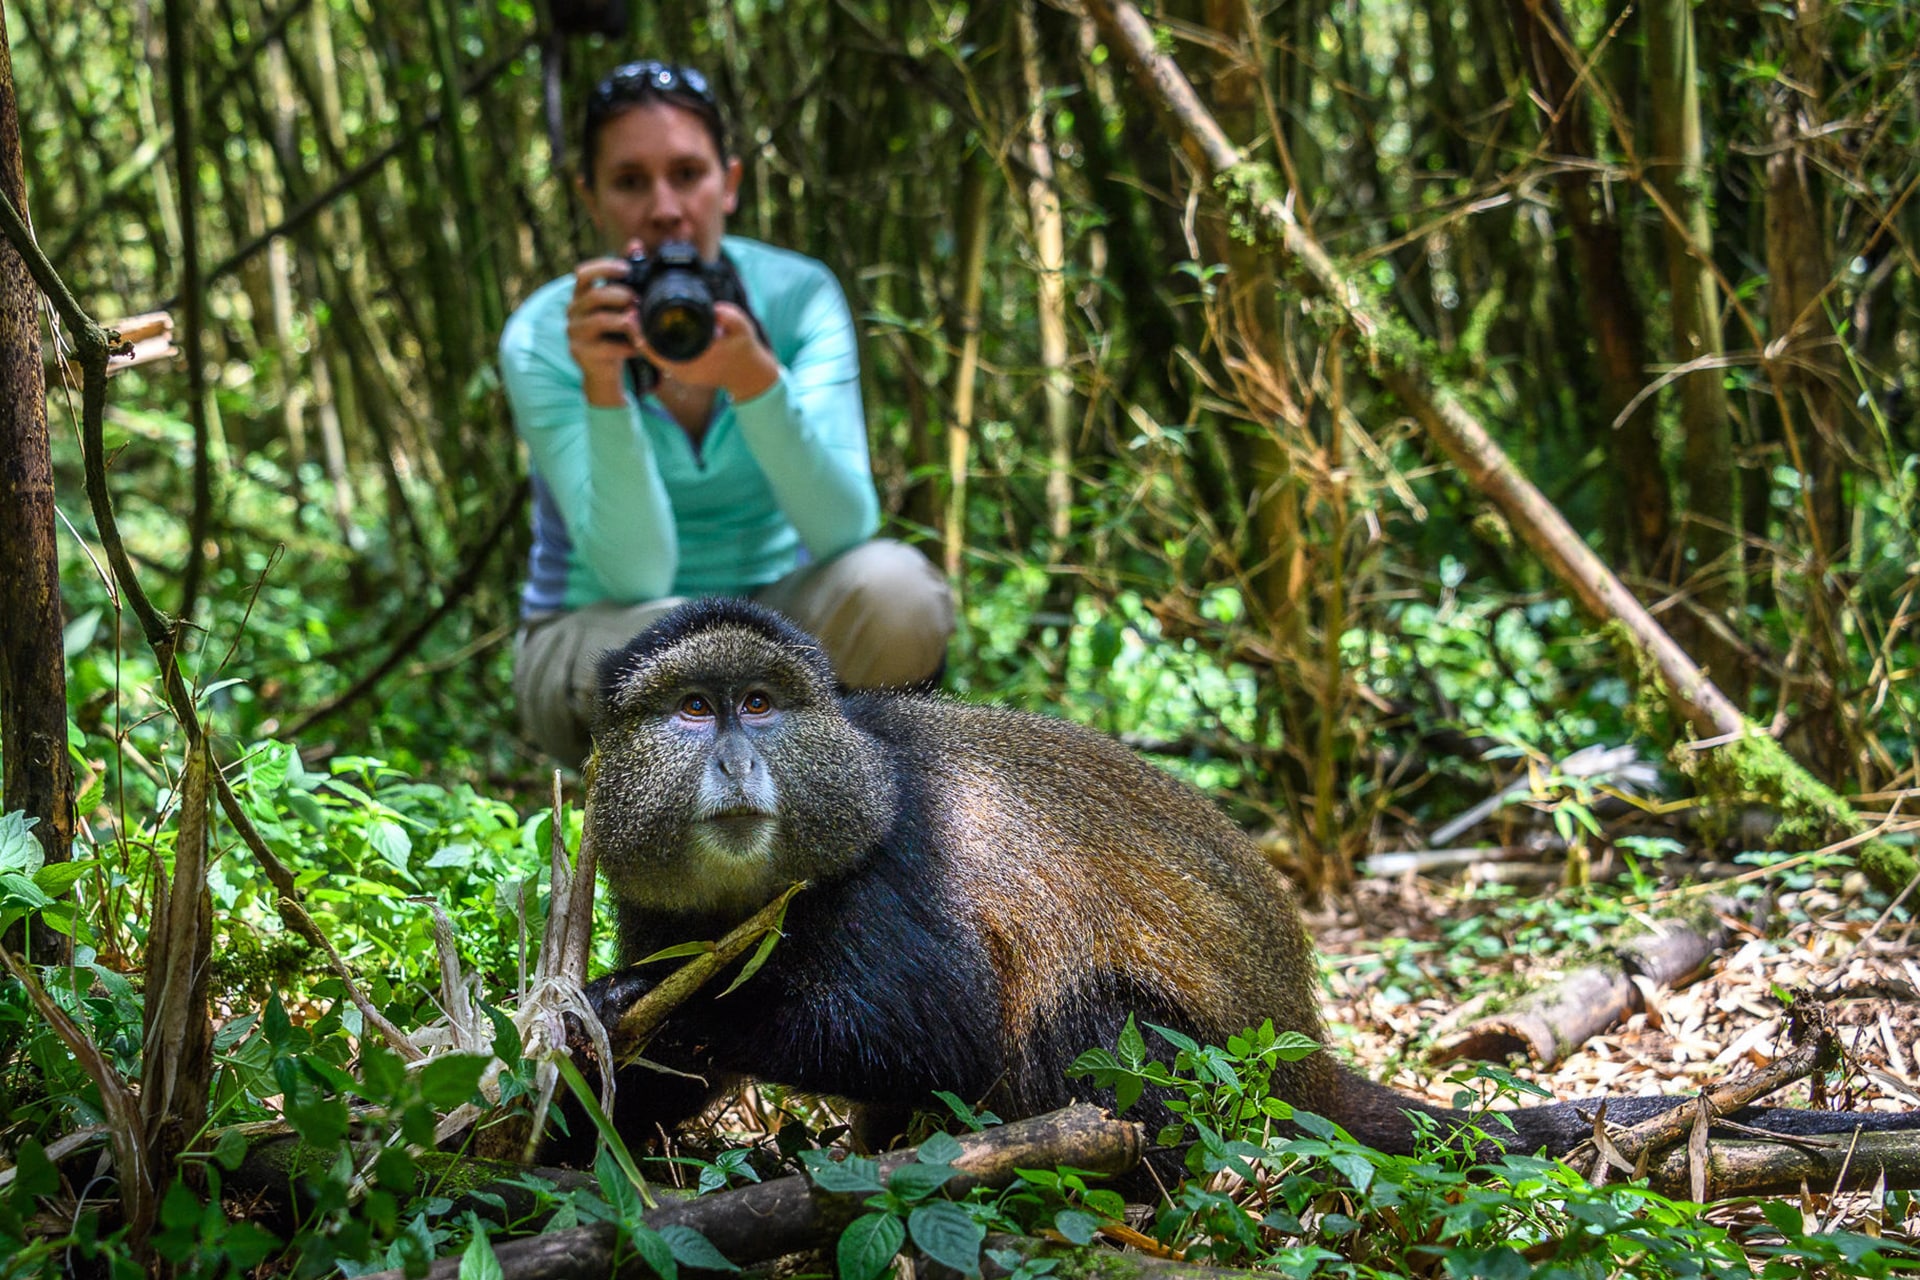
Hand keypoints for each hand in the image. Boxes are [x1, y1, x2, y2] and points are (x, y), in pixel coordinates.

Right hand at [567, 249, 642, 407]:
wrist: (603, 370)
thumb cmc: (613, 333)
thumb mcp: (618, 304)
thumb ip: (624, 276)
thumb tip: (635, 244)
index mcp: (581, 296)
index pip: (583, 273)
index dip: (604, 268)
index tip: (626, 269)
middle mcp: (572, 311)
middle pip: (595, 296)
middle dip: (621, 296)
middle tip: (638, 302)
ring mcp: (574, 332)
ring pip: (601, 320)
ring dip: (626, 321)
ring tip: (640, 324)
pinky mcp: (580, 353)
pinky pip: (607, 346)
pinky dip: (626, 345)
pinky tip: (637, 346)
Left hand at [635, 301, 779, 402]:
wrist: (750, 375)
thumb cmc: (746, 353)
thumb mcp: (743, 330)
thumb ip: (730, 317)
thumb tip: (715, 308)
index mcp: (693, 364)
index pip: (656, 350)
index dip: (639, 332)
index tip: (631, 314)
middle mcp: (682, 371)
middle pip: (648, 351)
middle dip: (635, 331)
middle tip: (626, 309)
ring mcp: (680, 372)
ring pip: (651, 353)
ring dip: (641, 335)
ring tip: (632, 315)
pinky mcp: (681, 369)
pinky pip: (660, 355)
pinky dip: (651, 341)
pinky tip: (646, 326)